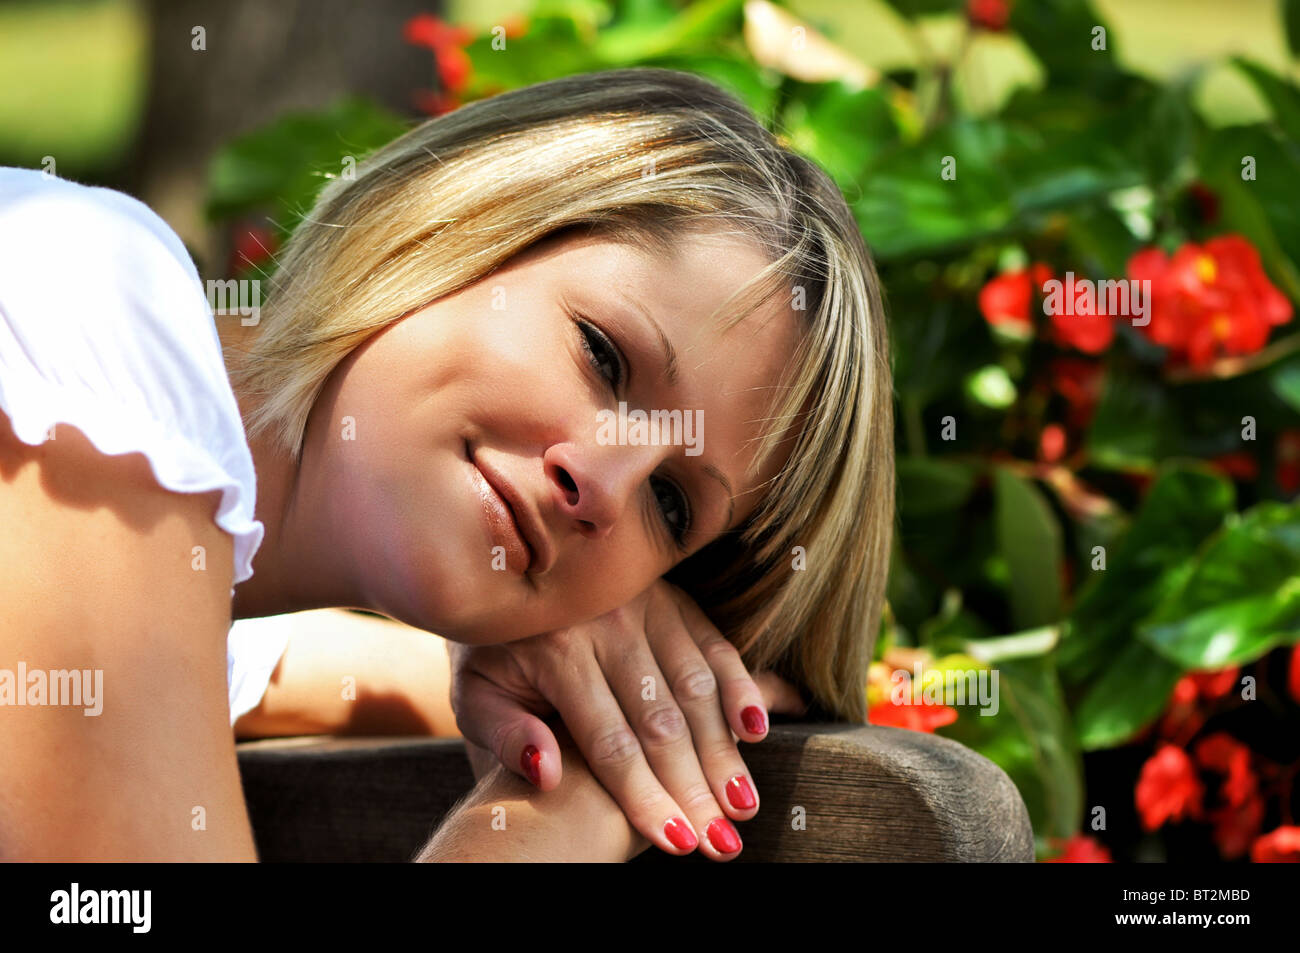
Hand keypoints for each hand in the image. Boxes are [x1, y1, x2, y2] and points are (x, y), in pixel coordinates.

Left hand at [447, 578, 801, 860]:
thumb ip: (505, 735)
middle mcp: (606, 622)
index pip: (610, 742)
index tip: (675, 843)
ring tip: (742, 804)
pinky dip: (742, 688)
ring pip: (696, 689)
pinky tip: (758, 730)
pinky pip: (717, 647)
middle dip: (694, 789)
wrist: (506, 581)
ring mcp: (646, 605)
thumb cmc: (489, 653)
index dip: (645, 797)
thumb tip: (545, 773)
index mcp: (555, 649)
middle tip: (722, 843)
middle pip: (661, 723)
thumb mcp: (475, 696)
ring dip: (724, 750)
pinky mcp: (673, 599)